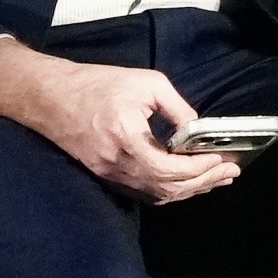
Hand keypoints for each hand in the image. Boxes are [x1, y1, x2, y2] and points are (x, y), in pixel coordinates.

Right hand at [0, 38, 236, 203]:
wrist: (48, 95)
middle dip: (204, 181)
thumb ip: (177, 108)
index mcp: (128, 141)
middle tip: (229, 173)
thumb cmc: (95, 84)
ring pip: (157, 193)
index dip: (201, 168)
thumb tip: (199, 129)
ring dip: (189, 189)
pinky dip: (168, 189)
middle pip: (169, 187)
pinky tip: (185, 182)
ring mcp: (110, 173)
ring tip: (215, 179)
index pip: (172, 169)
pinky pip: (142, 191)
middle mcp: (118, 164)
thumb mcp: (146, 83)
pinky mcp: (105, 174)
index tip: (224, 160)